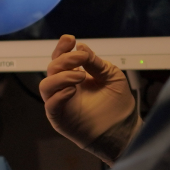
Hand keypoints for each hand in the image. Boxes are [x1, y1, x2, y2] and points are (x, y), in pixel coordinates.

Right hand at [39, 35, 139, 163]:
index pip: (61, 59)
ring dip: (61, 76)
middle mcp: (64, 88)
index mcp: (74, 76)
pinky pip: (50, 106)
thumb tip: (80, 47)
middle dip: (65, 59)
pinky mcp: (60, 119)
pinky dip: (59, 96)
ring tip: (80, 76)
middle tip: (81, 58)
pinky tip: (73, 91)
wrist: (123, 130)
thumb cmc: (118, 104)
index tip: (70, 39)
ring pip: (46, 85)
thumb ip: (95, 63)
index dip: (62, 48)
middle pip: (52, 68)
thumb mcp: (111, 76)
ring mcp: (60, 103)